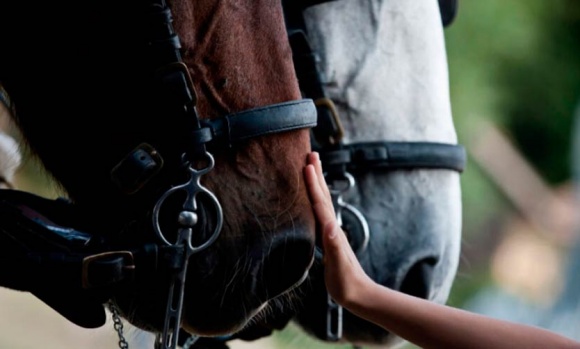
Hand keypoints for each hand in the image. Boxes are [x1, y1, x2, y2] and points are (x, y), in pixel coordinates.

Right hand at [303, 152, 372, 305]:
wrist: (358, 294)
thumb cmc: (346, 282)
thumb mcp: (339, 265)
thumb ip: (335, 246)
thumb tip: (329, 226)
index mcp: (331, 230)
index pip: (320, 202)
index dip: (313, 184)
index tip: (307, 165)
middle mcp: (332, 227)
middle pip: (323, 195)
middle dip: (317, 174)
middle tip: (311, 154)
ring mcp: (331, 232)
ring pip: (322, 201)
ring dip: (317, 183)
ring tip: (311, 168)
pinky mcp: (329, 239)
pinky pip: (320, 213)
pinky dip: (316, 201)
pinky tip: (313, 199)